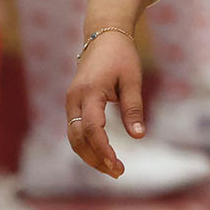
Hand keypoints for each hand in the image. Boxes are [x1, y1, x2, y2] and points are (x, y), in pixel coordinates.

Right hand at [64, 28, 144, 178]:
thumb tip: (138, 136)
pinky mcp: (73, 104)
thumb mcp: (132, 80)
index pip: (91, 128)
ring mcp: (70, 102)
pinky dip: (86, 145)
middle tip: (118, 172)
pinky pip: (75, 130)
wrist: (103, 36)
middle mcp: (74, 100)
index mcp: (89, 92)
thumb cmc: (121, 56)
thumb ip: (133, 108)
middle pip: (77, 138)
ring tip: (112, 169)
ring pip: (73, 137)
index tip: (117, 165)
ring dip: (89, 155)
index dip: (102, 149)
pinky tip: (101, 155)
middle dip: (95, 158)